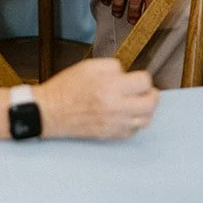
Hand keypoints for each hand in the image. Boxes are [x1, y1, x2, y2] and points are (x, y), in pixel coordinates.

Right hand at [37, 57, 158, 139]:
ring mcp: (114, 124)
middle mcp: (116, 107)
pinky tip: (128, 115)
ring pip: (145, 120)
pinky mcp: (110, 135)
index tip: (138, 77)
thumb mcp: (89, 66)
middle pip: (150, 104)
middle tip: (147, 91)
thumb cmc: (67, 87)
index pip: (144, 82)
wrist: (50, 111)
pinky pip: (133, 132)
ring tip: (139, 103)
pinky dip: (135, 123)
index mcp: (110, 87)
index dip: (143, 77)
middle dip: (151, 94)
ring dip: (146, 110)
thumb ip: (113, 67)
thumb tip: (127, 74)